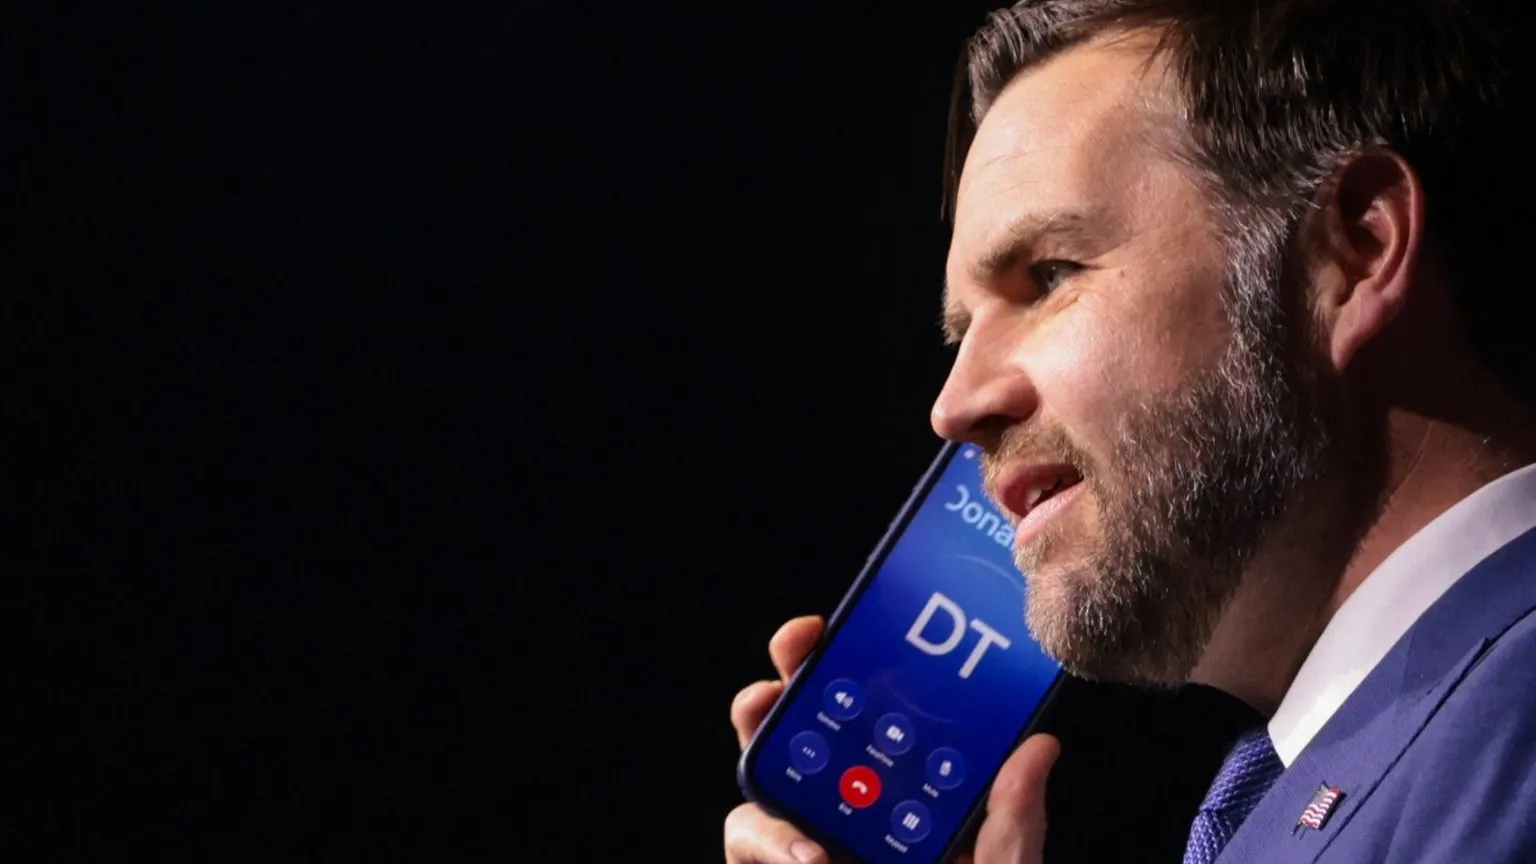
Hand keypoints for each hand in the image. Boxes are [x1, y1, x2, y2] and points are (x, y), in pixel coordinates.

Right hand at [724, 616, 1060, 863]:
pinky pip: (751, 845)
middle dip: (780, 698)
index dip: (848, 670)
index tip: (833, 632)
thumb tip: (1037, 745)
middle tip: (782, 676)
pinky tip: (808, 857)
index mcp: (909, 802)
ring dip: (764, 775)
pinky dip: (770, 844)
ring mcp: (808, 852)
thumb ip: (1014, 825)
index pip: (872, 722)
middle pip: (798, 740)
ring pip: (760, 795)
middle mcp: (849, 820)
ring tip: (792, 791)